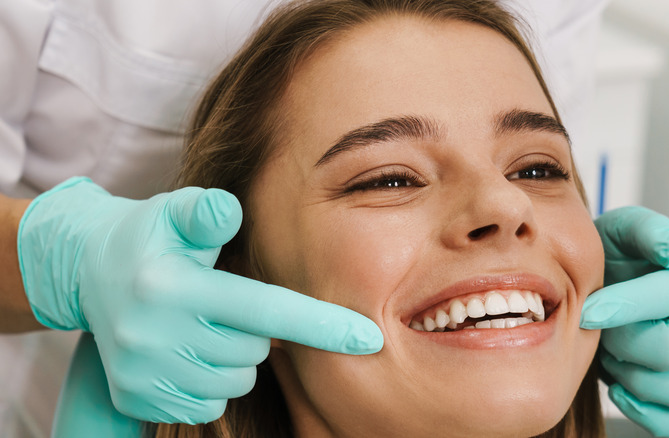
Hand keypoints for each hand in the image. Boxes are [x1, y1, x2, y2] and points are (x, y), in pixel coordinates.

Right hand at [17, 177, 382, 423]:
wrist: (87, 271)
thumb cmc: (150, 236)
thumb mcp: (173, 212)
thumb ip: (206, 211)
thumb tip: (230, 209)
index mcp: (171, 287)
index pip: (263, 309)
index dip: (321, 324)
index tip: (369, 338)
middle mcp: (153, 336)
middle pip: (254, 349)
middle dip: (255, 328)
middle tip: (224, 300)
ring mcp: (143, 375)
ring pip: (235, 382)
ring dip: (234, 356)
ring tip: (204, 322)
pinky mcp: (138, 399)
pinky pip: (207, 405)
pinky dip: (211, 381)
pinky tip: (188, 349)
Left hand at [581, 206, 668, 437]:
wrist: (598, 283)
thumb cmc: (611, 258)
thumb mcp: (621, 230)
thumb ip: (646, 230)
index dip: (623, 306)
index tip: (586, 310)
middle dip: (624, 342)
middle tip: (598, 329)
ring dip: (639, 380)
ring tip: (612, 358)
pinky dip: (650, 413)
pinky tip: (619, 389)